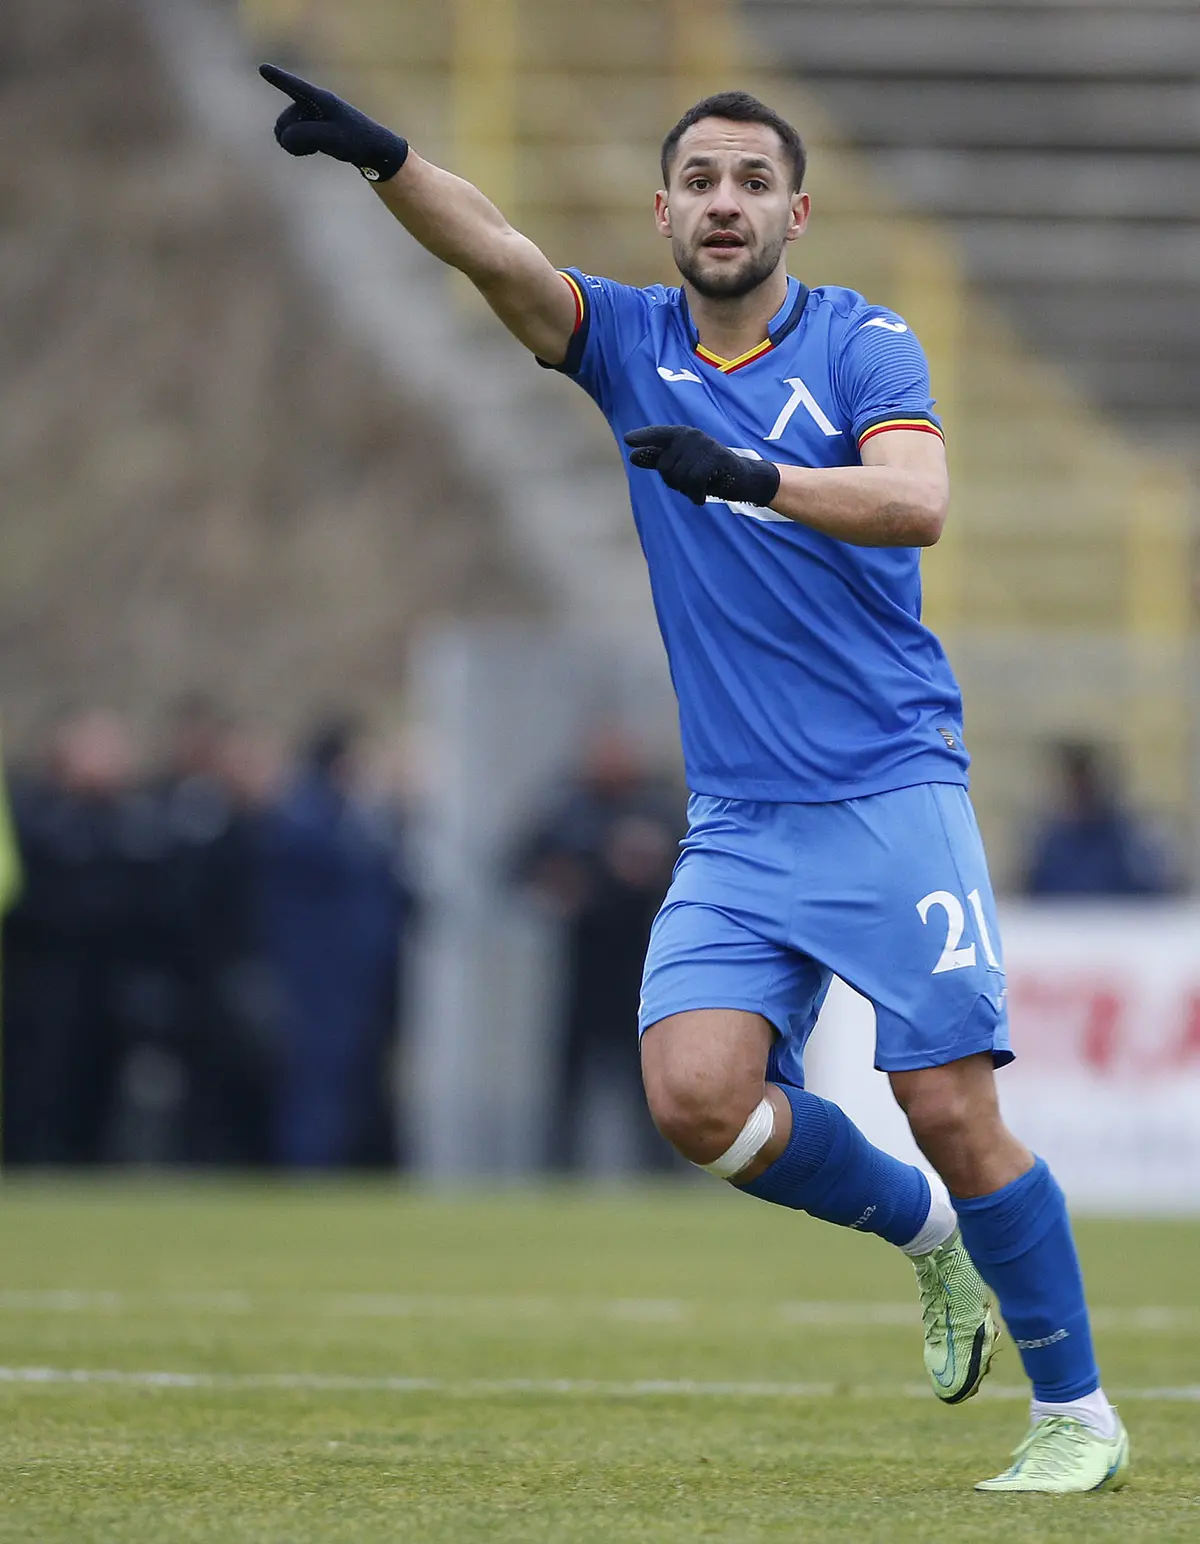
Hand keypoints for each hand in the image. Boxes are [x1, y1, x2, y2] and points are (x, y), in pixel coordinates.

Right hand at [259, 64, 408, 182]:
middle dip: (292, 138)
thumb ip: (306, 136)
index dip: (278, 78)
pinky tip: (312, 149)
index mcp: (320, 99)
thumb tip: (285, 137)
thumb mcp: (333, 139)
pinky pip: (288, 138)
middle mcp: (310, 103)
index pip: (295, 87)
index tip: (262, 68)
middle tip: (314, 147)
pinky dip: (296, 147)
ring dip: (294, 144)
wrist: (371, 149)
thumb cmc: (355, 140)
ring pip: (283, 131)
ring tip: (315, 148)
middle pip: (284, 122)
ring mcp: (307, 114)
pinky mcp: (307, 125)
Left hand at [624, 426, 780, 507]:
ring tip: (699, 488)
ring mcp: (704, 445)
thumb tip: (633, 456)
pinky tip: (701, 498)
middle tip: (691, 484)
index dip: (644, 437)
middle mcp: (691, 435)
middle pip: (664, 466)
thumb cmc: (710, 472)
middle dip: (674, 482)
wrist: (744, 478)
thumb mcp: (683, 465)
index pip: (658, 435)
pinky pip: (693, 481)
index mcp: (682, 434)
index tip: (628, 440)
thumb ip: (659, 459)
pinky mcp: (715, 458)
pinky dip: (696, 495)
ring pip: (678, 476)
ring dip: (686, 490)